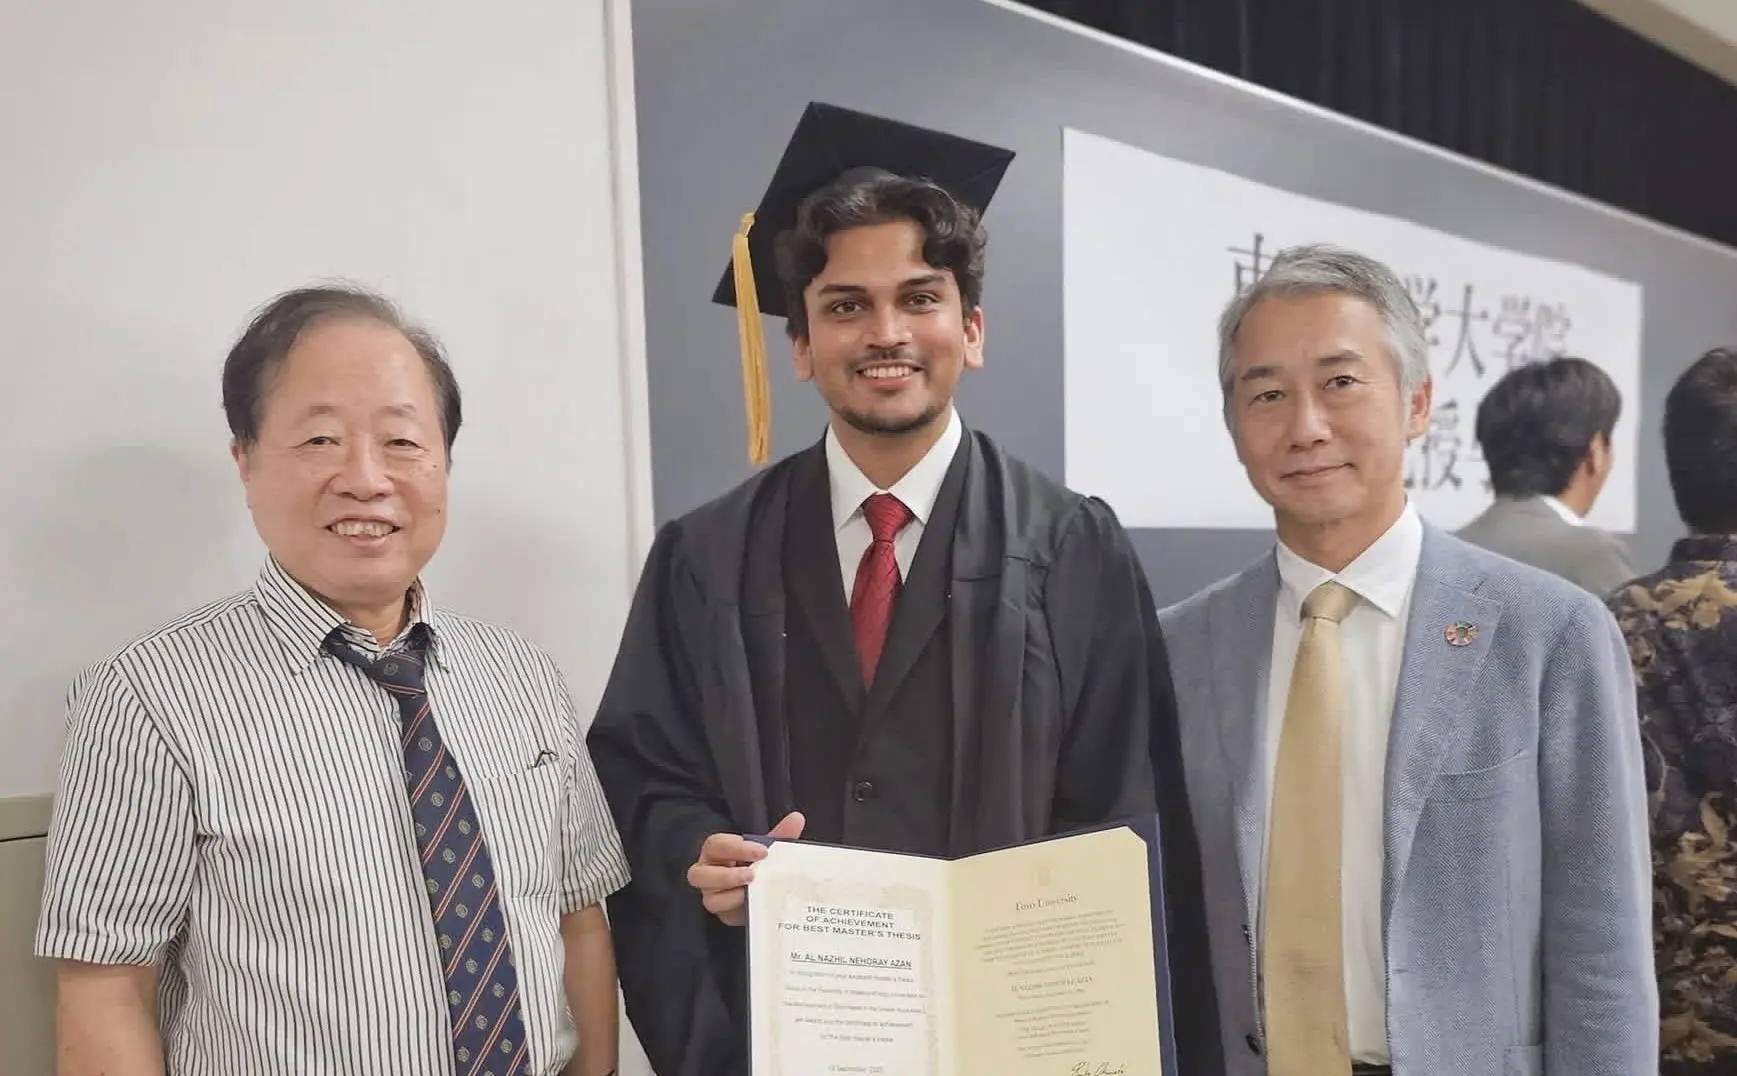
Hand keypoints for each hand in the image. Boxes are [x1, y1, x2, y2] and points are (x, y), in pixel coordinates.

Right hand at [686, 811, 803, 926]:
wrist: (758, 888)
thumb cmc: (755, 863)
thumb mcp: (765, 848)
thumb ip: (779, 835)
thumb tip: (797, 818)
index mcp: (715, 852)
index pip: (716, 845)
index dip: (737, 848)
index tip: (763, 852)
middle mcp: (706, 874)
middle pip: (699, 875)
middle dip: (727, 876)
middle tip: (752, 874)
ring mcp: (712, 896)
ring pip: (710, 900)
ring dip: (732, 897)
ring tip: (753, 892)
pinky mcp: (724, 915)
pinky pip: (726, 916)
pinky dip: (741, 911)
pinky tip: (757, 906)